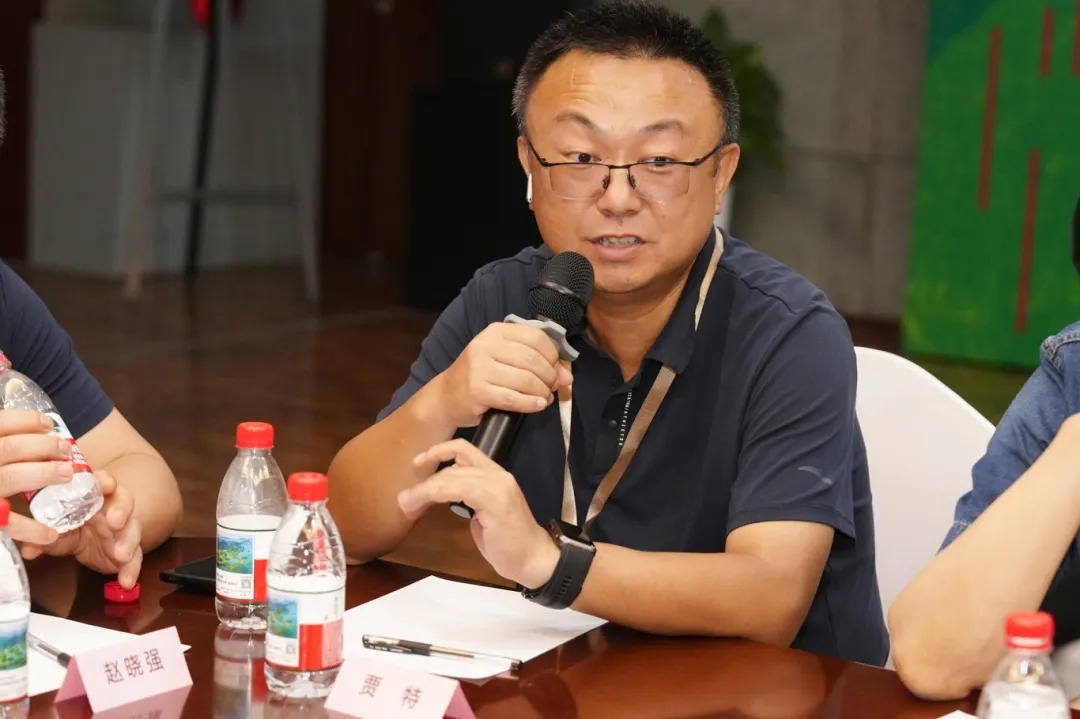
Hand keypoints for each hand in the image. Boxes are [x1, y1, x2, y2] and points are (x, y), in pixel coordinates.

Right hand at [0, 408, 77, 547]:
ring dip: (44, 474)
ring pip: (11, 477)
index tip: (48, 424)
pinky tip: (51, 533)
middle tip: (65, 449)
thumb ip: (2, 442)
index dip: (25, 421)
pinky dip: (31, 529)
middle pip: (10, 448)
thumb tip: (29, 431)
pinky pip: (7, 522)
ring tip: (66, 473)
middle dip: (43, 446)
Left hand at [20, 469, 142, 587]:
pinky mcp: (129, 548)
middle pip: (124, 502)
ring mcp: (123, 528)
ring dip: (128, 541)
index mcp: (92, 496)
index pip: (101, 481)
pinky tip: (126, 580)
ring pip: (133, 529)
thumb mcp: (54, 532)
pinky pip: (136, 557)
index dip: (104, 481)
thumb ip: (42, 539)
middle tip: (114, 522)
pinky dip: (132, 569)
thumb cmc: (71, 526)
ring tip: (120, 554)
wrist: (88, 541)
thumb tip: (29, 548)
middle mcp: (112, 508)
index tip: (106, 485)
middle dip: (121, 511)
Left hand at [399, 439, 558, 587]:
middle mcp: (497, 474)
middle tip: (404, 498)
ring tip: (407, 503)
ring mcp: (497, 486)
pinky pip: (459, 489)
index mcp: (494, 475)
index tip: (418, 462)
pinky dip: (437, 493)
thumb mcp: (482, 514)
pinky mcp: (495, 501)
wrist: (532, 559)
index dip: (439, 450)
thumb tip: (441, 493)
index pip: (465, 450)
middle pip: (453, 465)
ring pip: (452, 476)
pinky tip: (425, 502)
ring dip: (424, 489)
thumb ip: (466, 498)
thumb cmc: (507, 542)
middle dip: (424, 480)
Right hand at [431, 322, 572, 427]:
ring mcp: (479, 368)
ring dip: (541, 392)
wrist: (446, 396)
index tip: (556, 370)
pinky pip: (513, 398)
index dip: (553, 356)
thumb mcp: (505, 360)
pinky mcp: (477, 390)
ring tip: (543, 398)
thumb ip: (535, 362)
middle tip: (551, 388)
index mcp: (495, 331)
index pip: (536, 337)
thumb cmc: (481, 376)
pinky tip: (537, 406)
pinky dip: (530, 404)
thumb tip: (566, 376)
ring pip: (525, 379)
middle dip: (549, 377)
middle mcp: (485, 345)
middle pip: (533, 359)